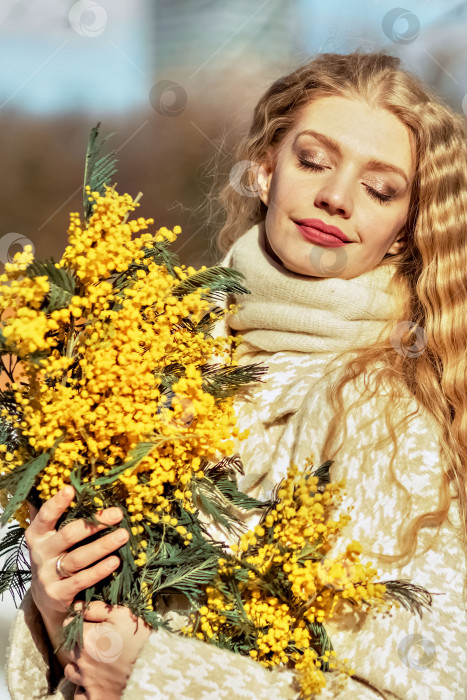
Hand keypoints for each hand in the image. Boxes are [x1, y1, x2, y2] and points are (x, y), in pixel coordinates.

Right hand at [25, 486, 129, 664]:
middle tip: (117, 513)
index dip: (56, 504)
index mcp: (38, 536)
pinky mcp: (60, 595)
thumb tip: (73, 486)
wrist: (47, 598)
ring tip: (123, 536)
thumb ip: (61, 517)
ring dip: (102, 546)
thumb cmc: (57, 556)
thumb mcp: (52, 537)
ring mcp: (49, 576)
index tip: (71, 489)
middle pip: (68, 536)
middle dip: (93, 524)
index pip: (44, 517)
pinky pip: (82, 582)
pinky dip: (99, 572)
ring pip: (78, 559)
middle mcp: (41, 555)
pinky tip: (115, 562)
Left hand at [63, 601, 151, 699]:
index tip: (89, 622)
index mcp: (87, 637)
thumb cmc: (140, 639)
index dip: (78, 621)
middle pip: (68, 647)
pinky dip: (83, 688)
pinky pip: (79, 694)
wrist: (154, 669)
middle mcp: (82, 660)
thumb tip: (78, 606)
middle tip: (95, 641)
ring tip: (94, 661)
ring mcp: (86, 681)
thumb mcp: (123, 615)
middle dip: (77, 642)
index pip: (68, 625)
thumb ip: (97, 608)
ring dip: (78, 665)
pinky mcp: (94, 697)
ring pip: (71, 671)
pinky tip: (94, 680)